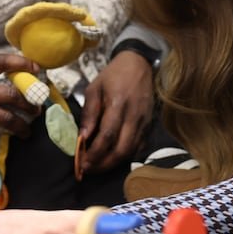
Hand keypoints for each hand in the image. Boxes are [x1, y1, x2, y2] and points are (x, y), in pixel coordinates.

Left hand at [79, 51, 154, 172]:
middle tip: (89, 169)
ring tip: (98, 166)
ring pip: (131, 151)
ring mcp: (145, 122)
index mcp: (119, 104)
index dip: (95, 152)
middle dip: (104, 164)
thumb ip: (89, 113)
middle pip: (122, 149)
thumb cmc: (113, 75)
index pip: (107, 136)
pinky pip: (140, 147)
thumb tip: (83, 137)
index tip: (82, 162)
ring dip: (114, 163)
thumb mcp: (95, 88)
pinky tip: (114, 158)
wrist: (139, 64)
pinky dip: (127, 156)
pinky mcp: (150, 124)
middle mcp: (134, 116)